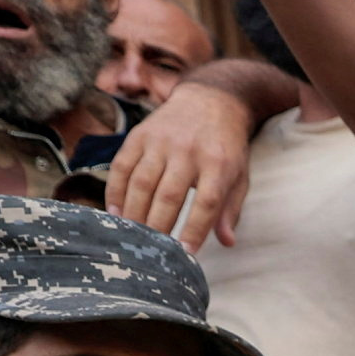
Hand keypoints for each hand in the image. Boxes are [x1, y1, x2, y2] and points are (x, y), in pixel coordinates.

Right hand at [106, 78, 256, 248]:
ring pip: (142, 183)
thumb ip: (230, 209)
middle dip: (159, 227)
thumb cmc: (226, 148)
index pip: (206, 203)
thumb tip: (227, 243)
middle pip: (168, 195)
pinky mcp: (139, 135)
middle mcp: (187, 151)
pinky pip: (122, 167)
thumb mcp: (238, 176)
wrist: (210, 101)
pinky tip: (116, 213)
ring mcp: (160, 142)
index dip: (195, 230)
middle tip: (151, 252)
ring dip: (134, 213)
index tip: (186, 254)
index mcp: (218, 164)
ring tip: (131, 237)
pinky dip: (116, 192)